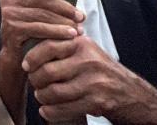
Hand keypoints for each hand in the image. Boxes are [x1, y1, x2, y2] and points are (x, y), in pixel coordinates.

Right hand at [0, 0, 84, 63]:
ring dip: (64, 22)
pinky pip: (40, 29)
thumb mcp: (33, 9)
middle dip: (64, 8)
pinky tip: (70, 35)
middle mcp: (8, 1)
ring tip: (79, 28)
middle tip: (80, 16)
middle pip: (41, 0)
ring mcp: (9, 15)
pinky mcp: (13, 29)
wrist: (15, 53)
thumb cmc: (29, 28)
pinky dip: (57, 32)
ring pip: (42, 15)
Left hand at [24, 36, 156, 122]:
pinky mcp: (97, 102)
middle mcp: (89, 62)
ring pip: (53, 92)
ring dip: (42, 97)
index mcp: (83, 45)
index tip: (26, 65)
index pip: (48, 46)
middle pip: (47, 72)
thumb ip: (64, 46)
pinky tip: (47, 110)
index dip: (32, 58)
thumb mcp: (86, 50)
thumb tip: (30, 47)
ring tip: (42, 96)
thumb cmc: (101, 70)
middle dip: (35, 80)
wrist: (130, 92)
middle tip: (35, 83)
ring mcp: (94, 83)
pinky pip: (64, 109)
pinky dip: (50, 112)